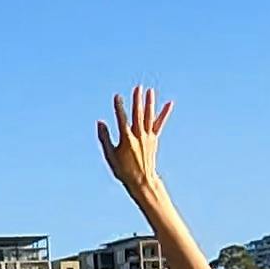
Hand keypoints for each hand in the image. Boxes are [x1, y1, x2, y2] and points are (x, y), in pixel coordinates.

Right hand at [97, 87, 173, 203]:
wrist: (142, 180)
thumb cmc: (123, 169)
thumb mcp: (110, 155)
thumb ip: (105, 138)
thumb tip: (100, 122)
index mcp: (127, 140)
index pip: (122, 120)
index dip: (119, 108)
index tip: (117, 96)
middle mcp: (139, 137)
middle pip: (138, 115)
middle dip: (137, 101)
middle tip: (138, 88)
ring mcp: (148, 137)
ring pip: (149, 117)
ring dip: (150, 103)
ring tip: (150, 91)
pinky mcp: (154, 139)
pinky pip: (159, 124)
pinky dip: (164, 113)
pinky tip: (169, 103)